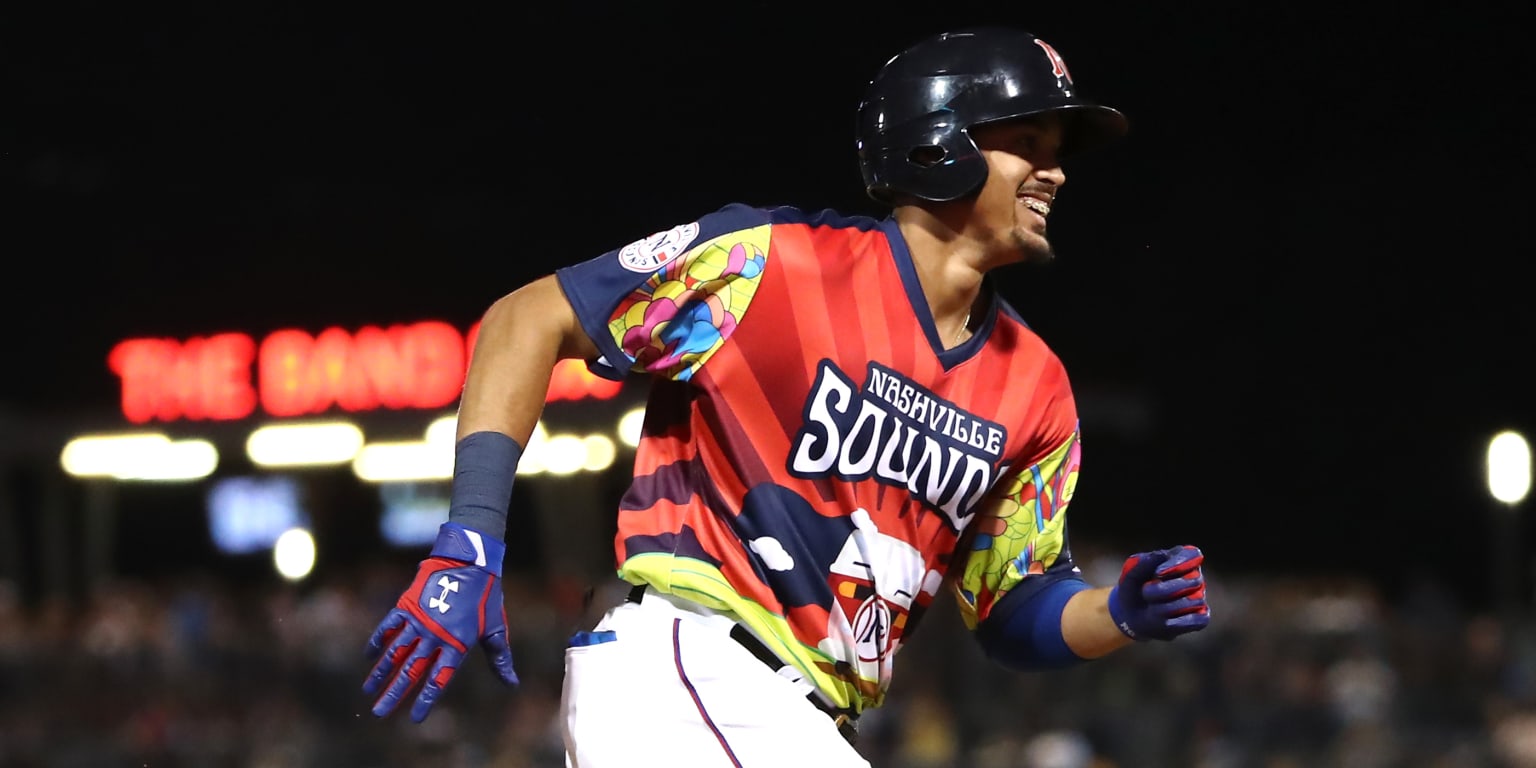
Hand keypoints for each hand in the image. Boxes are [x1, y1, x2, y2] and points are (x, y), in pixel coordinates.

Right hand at [363, 523, 518, 721]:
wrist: (469, 560)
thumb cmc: (486, 595)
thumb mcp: (495, 628)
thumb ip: (499, 658)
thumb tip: (512, 684)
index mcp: (457, 644)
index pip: (439, 679)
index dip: (426, 700)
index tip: (415, 718)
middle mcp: (435, 636)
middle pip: (411, 671)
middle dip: (394, 694)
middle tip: (379, 713)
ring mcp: (419, 620)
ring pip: (395, 652)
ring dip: (380, 673)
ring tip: (368, 690)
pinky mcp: (407, 604)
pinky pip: (388, 627)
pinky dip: (377, 641)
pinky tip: (368, 657)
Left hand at [1107, 545, 1209, 640]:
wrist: (1130, 616)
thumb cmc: (1133, 590)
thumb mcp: (1131, 576)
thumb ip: (1145, 563)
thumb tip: (1164, 554)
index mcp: (1179, 561)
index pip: (1192, 556)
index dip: (1179, 564)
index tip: (1158, 573)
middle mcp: (1193, 578)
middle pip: (1194, 580)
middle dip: (1166, 589)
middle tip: (1145, 592)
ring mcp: (1198, 598)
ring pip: (1195, 601)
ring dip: (1168, 607)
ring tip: (1151, 609)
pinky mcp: (1199, 618)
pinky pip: (1199, 619)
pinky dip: (1181, 622)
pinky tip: (1166, 622)